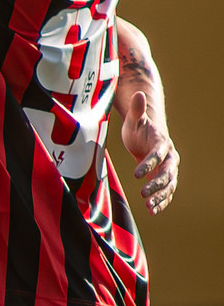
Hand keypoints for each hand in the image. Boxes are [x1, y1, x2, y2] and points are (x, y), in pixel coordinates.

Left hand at [121, 90, 178, 214]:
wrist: (146, 136)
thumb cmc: (139, 127)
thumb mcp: (135, 119)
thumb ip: (137, 110)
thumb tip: (138, 94)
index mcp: (162, 143)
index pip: (157, 155)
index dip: (148, 164)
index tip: (136, 174)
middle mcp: (169, 158)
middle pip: (167, 173)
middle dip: (156, 184)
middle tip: (143, 194)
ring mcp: (168, 170)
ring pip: (168, 185)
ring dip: (160, 197)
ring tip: (148, 207)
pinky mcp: (163, 179)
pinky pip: (165, 193)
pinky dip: (161, 202)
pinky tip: (152, 212)